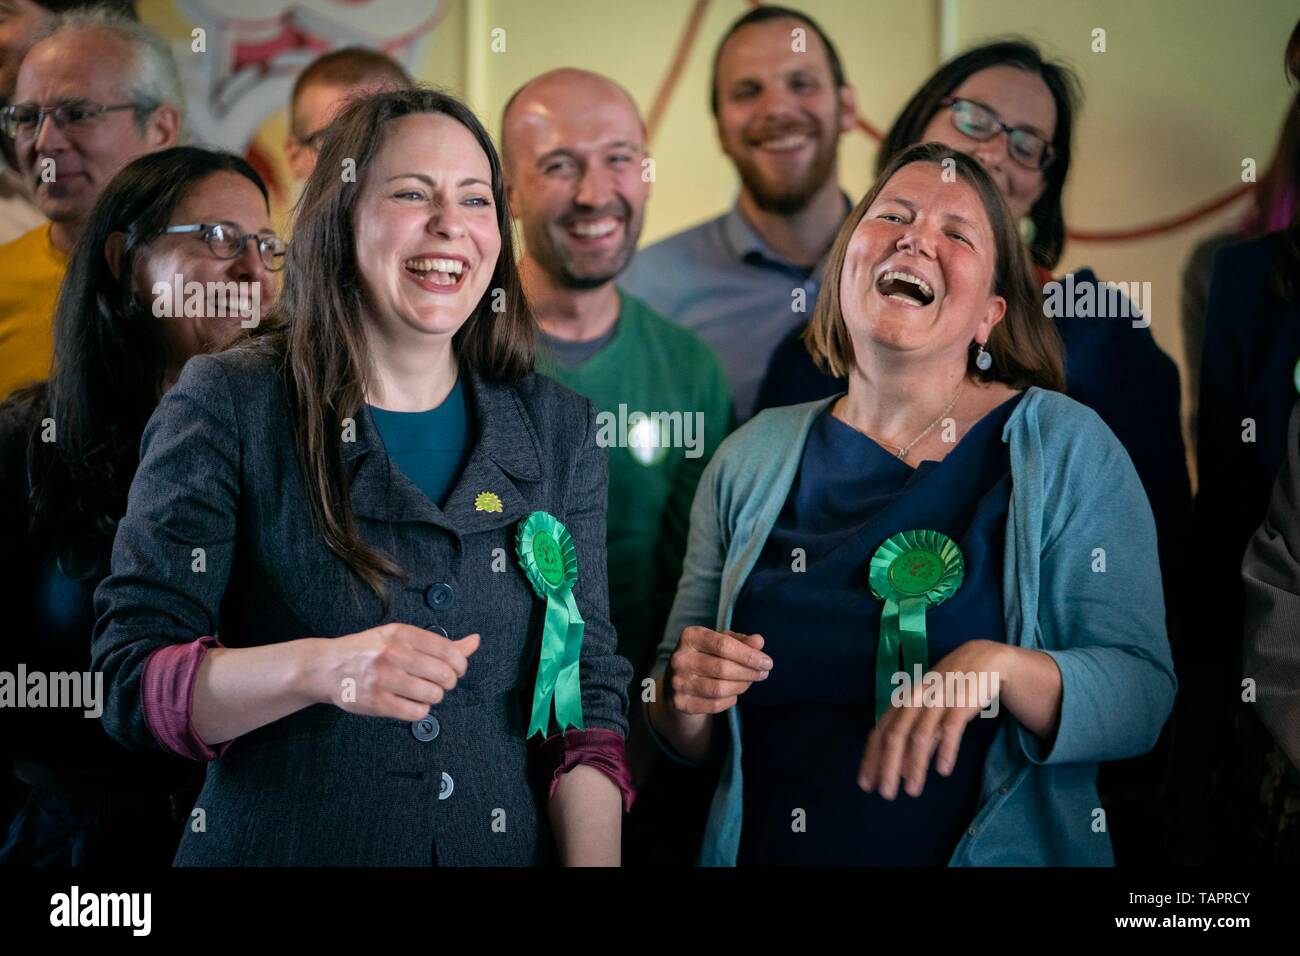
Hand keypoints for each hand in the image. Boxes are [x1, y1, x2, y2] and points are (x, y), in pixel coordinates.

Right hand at [310, 623, 479, 719]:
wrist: (326, 667)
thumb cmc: (368, 651)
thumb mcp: (401, 637)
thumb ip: (440, 642)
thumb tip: (475, 641)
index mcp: (402, 634)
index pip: (449, 651)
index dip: (460, 664)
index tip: (456, 669)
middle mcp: (393, 654)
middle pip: (444, 675)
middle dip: (448, 682)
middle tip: (440, 683)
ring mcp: (384, 679)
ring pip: (433, 695)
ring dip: (434, 697)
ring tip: (423, 692)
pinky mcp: (376, 702)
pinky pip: (416, 712)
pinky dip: (420, 710)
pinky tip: (411, 703)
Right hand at [667, 626, 771, 714]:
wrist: (680, 680)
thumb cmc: (708, 654)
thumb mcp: (723, 642)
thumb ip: (742, 641)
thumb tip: (758, 641)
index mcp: (690, 636)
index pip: (723, 645)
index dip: (748, 655)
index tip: (767, 662)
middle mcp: (680, 658)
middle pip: (723, 668)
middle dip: (749, 672)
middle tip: (763, 673)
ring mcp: (678, 682)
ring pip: (719, 689)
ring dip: (741, 686)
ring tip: (749, 682)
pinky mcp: (681, 702)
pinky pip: (715, 705)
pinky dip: (730, 700)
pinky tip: (734, 693)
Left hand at [858, 639, 1004, 799]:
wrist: (984, 659)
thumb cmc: (951, 688)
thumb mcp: (930, 711)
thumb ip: (917, 738)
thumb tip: (900, 769)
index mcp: (904, 701)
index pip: (880, 731)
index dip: (871, 758)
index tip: (866, 784)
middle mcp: (916, 699)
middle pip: (895, 735)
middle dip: (888, 766)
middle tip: (886, 794)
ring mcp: (938, 699)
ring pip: (920, 734)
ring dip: (914, 765)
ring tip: (912, 791)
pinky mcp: (962, 700)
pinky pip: (951, 727)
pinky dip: (945, 749)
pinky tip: (942, 770)